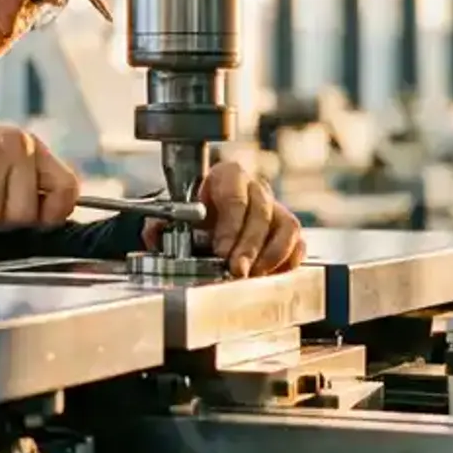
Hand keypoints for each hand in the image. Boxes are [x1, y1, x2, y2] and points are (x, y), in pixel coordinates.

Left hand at [144, 162, 303, 277]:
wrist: (209, 221)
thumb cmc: (196, 216)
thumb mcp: (176, 217)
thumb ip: (163, 224)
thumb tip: (155, 232)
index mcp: (227, 176)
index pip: (234, 196)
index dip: (229, 226)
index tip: (220, 251)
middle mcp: (256, 188)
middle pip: (260, 213)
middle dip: (248, 246)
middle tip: (237, 270)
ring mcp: (276, 208)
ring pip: (286, 227)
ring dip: (271, 255)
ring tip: (253, 276)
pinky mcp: (288, 229)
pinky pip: (297, 243)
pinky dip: (287, 261)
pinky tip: (270, 274)